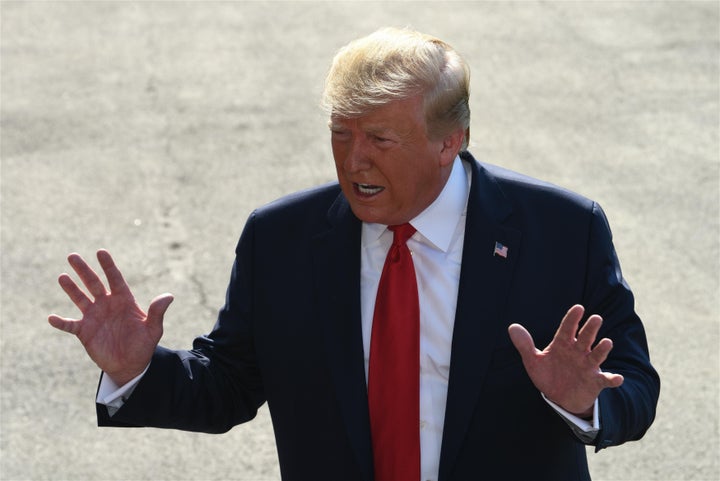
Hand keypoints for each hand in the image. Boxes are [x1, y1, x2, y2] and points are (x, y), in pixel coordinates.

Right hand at [48, 250, 173, 385]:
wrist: (130, 365)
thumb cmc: (143, 345)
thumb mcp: (153, 329)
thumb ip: (157, 312)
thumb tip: (169, 296)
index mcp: (123, 300)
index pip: (115, 279)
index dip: (108, 266)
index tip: (101, 252)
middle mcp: (107, 304)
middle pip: (93, 284)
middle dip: (84, 270)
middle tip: (73, 256)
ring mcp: (94, 317)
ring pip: (80, 299)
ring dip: (71, 289)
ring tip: (63, 277)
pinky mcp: (84, 331)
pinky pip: (69, 325)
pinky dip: (60, 322)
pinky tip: (51, 317)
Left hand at [508, 304, 623, 416]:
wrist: (559, 397)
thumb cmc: (548, 375)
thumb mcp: (533, 361)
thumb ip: (524, 345)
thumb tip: (512, 327)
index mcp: (563, 344)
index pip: (568, 328)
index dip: (572, 318)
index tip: (578, 308)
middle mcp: (578, 352)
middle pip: (585, 338)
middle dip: (590, 329)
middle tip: (596, 318)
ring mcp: (588, 366)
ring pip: (597, 355)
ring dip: (602, 349)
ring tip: (607, 342)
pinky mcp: (595, 381)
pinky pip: (605, 379)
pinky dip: (612, 378)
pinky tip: (617, 378)